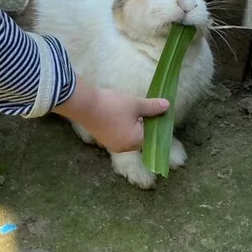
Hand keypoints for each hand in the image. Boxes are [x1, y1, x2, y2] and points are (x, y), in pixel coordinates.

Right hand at [53, 77, 167, 153]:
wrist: (84, 104)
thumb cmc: (113, 105)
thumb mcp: (136, 104)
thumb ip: (153, 107)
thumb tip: (167, 106)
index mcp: (134, 142)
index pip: (152, 137)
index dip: (156, 125)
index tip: (158, 113)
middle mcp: (123, 147)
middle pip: (140, 138)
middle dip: (144, 125)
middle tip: (146, 109)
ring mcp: (111, 144)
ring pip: (128, 135)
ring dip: (132, 125)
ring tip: (132, 109)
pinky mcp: (102, 138)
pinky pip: (117, 133)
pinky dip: (122, 125)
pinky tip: (119, 112)